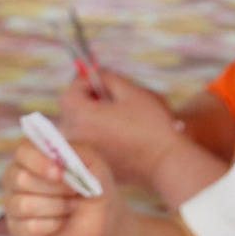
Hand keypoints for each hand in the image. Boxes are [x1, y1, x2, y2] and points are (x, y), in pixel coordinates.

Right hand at [3, 139, 115, 235]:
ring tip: (71, 206)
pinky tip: (61, 222)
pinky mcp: (17, 228)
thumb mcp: (94, 165)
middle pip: (21, 179)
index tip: (59, 173)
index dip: (40, 162)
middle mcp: (15, 177)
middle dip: (54, 189)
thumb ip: (78, 156)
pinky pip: (29, 227)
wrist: (98, 216)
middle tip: (74, 192)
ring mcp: (13, 203)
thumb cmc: (91, 184)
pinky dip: (52, 225)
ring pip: (24, 205)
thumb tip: (59, 163)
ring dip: (57, 207)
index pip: (23, 152)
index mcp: (31, 156)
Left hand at [57, 71, 183, 186]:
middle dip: (87, 98)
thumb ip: (107, 78)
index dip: (84, 82)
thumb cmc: (150, 124)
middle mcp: (74, 136)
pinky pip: (86, 140)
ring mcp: (81, 152)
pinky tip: (118, 132)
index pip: (69, 92)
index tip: (101, 80)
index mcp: (81, 116)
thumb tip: (93, 73)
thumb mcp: (130, 92)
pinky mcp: (91, 162)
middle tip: (110, 96)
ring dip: (91, 114)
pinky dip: (95, 131)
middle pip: (71, 109)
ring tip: (117, 114)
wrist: (165, 161)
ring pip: (78, 125)